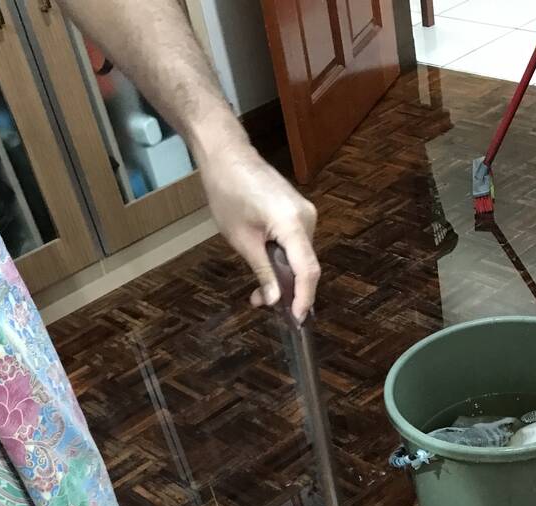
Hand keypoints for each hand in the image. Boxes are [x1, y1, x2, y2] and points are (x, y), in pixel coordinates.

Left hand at [197, 136, 319, 321]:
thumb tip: (276, 301)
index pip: (308, 270)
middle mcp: (307, 218)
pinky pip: (297, 245)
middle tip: (263, 304)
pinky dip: (284, 260)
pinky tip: (267, 268)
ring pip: (302, 258)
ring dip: (284, 276)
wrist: (227, 155)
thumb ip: (263, 272)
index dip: (304, 299)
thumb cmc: (228, 192)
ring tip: (260, 290)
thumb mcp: (242, 240)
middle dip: (289, 290)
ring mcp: (306, 214)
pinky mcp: (300, 212)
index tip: (296, 320)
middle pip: (306, 266)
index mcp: (292, 223)